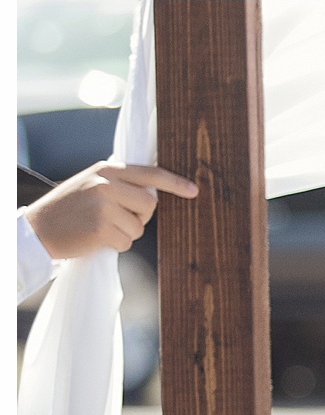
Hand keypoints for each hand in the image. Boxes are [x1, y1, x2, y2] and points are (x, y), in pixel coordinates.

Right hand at [26, 162, 197, 262]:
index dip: (174, 183)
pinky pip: (127, 243)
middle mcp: (107, 183)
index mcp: (107, 169)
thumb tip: (152, 194)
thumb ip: (119, 184)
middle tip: (117, 218)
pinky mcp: (102, 228)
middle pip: (150, 205)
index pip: (149, 173)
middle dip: (140, 217)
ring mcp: (105, 205)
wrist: (41, 226)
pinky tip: (96, 238)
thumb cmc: (70, 207)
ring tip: (101, 227)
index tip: (194, 190)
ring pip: (139, 228)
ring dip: (125, 233)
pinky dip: (115, 245)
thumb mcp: (92, 183)